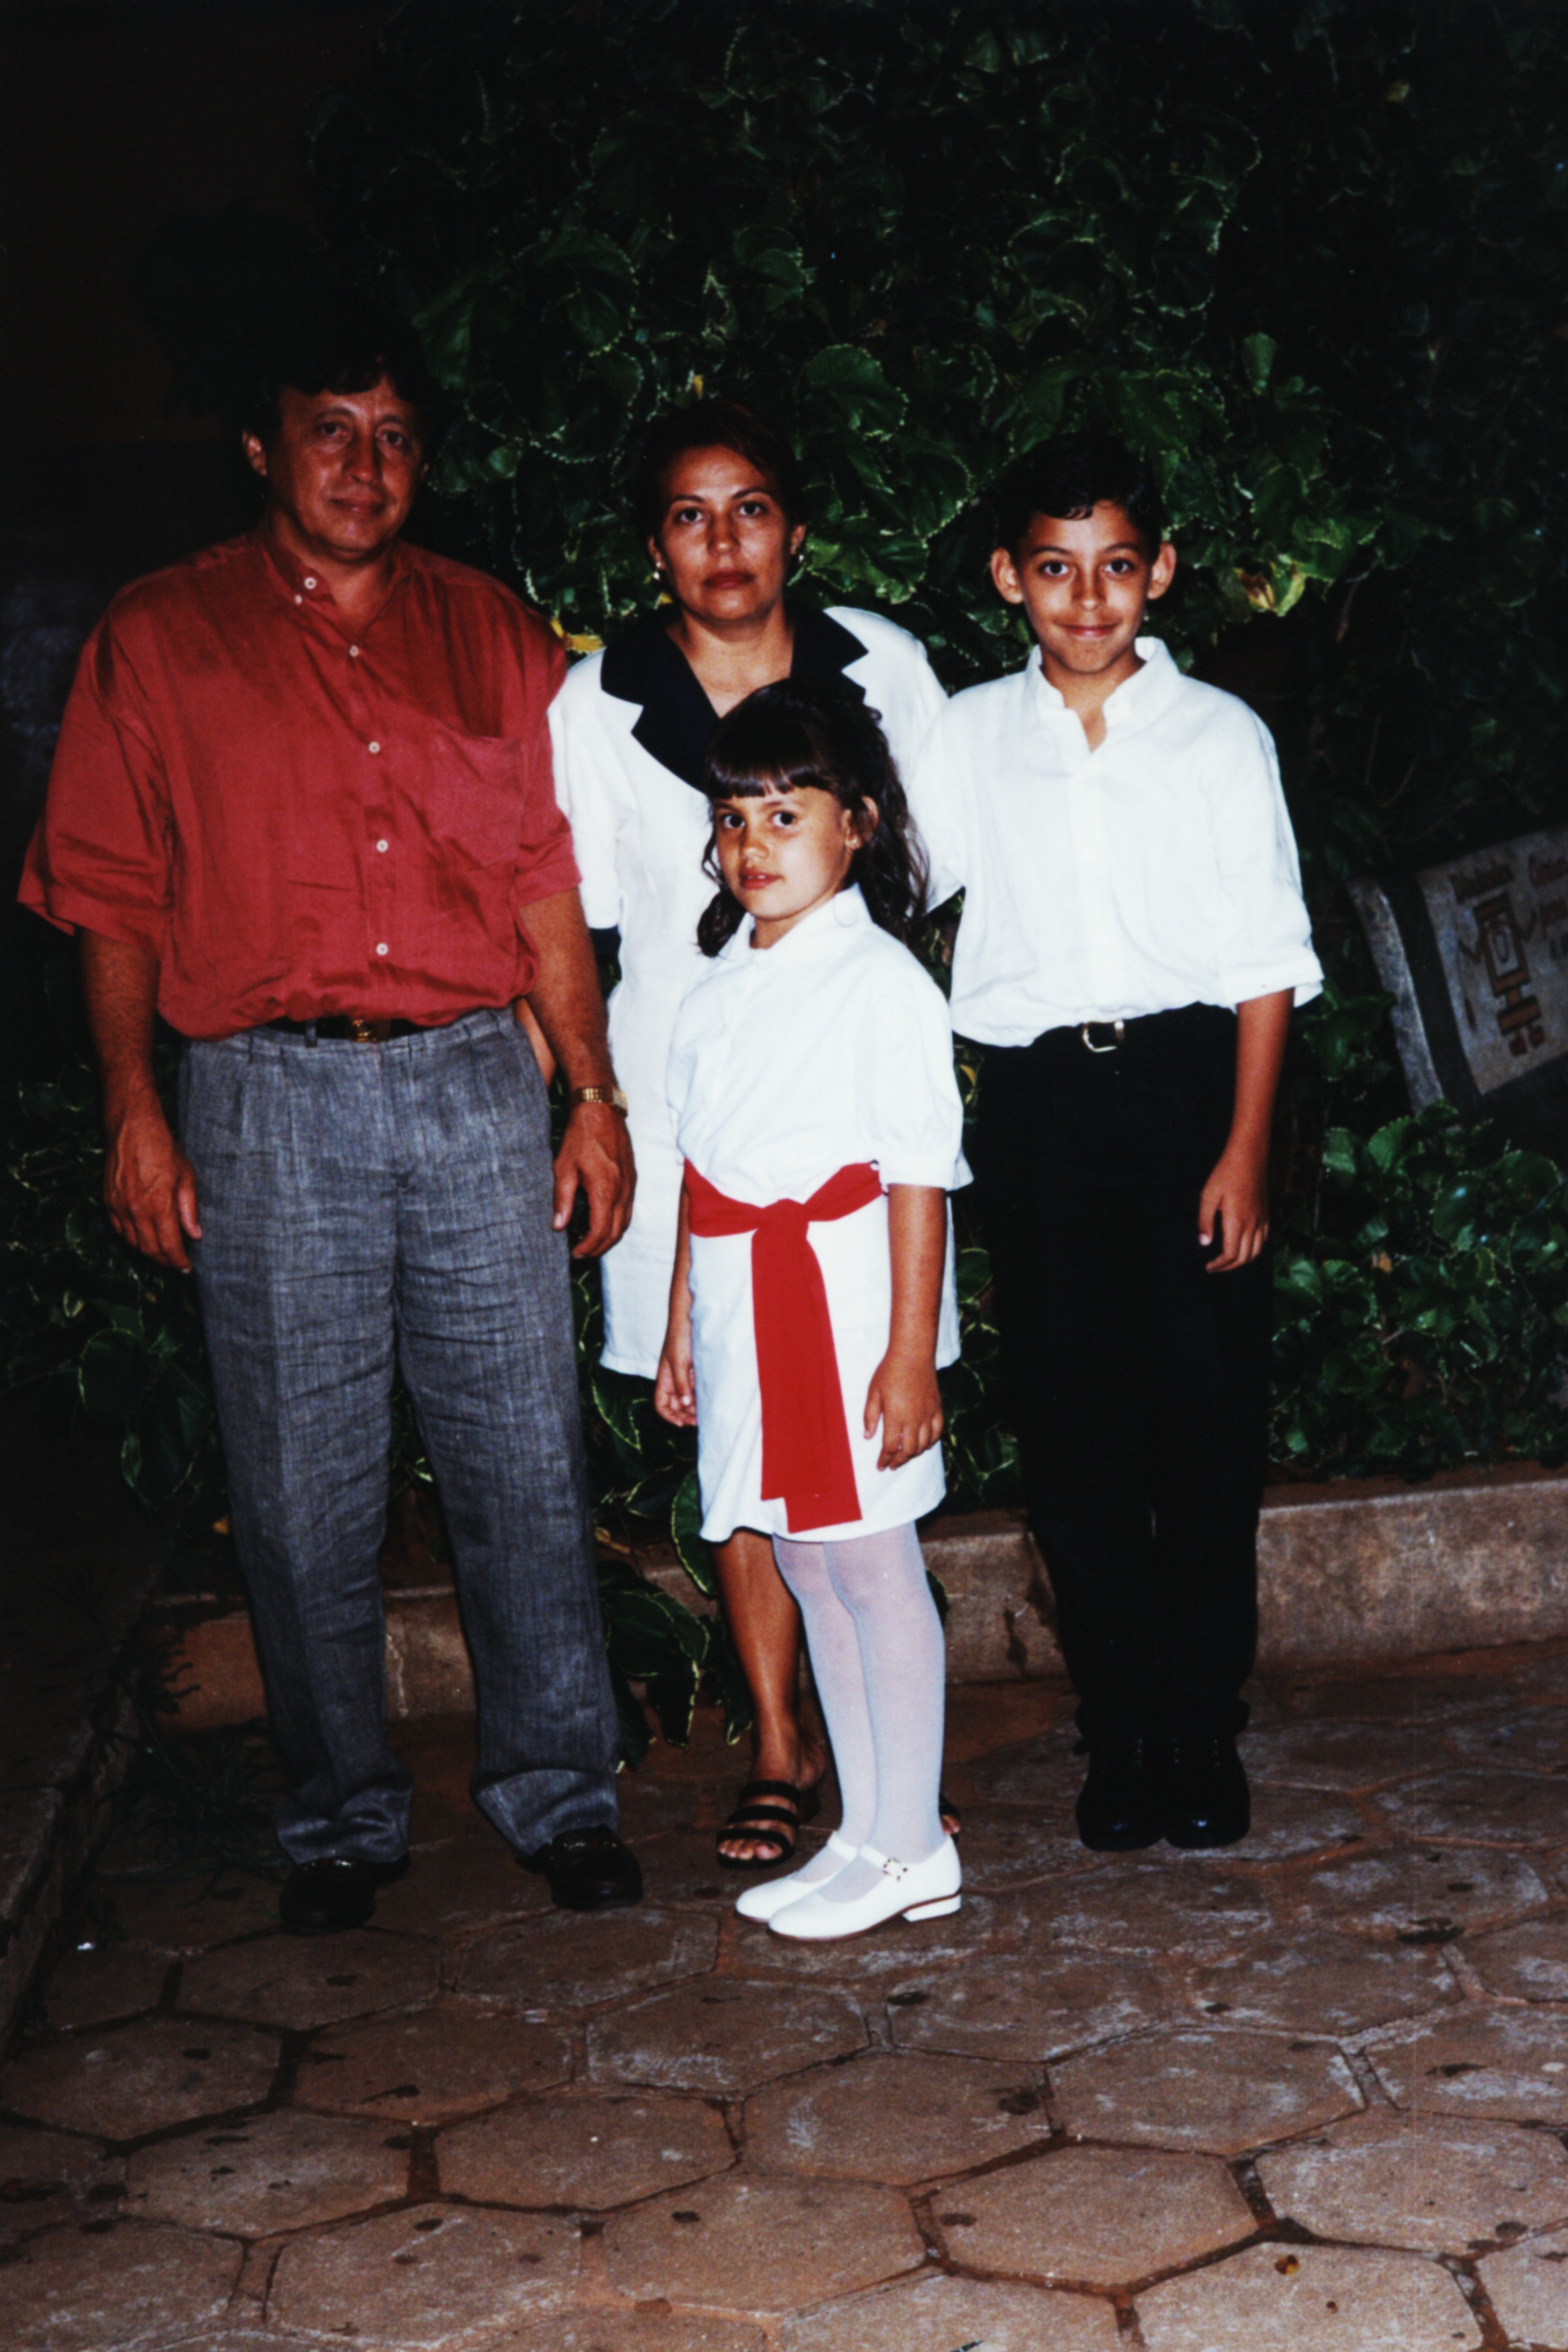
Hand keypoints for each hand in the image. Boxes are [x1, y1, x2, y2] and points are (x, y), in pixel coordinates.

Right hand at [103, 1098, 201, 1269]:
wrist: (132, 1128)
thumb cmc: (163, 1149)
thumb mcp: (186, 1177)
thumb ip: (189, 1209)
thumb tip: (195, 1235)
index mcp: (159, 1205)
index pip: (169, 1246)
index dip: (179, 1261)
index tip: (186, 1267)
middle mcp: (136, 1210)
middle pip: (150, 1249)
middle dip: (165, 1260)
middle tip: (176, 1262)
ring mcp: (119, 1207)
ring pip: (133, 1243)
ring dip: (148, 1252)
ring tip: (162, 1253)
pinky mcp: (107, 1201)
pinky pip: (119, 1230)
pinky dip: (131, 1239)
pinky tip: (142, 1237)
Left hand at [553, 1101, 634, 1257]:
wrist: (601, 1110)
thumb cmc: (581, 1136)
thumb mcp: (564, 1168)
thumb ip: (562, 1199)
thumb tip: (558, 1225)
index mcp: (605, 1190)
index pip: (601, 1231)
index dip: (588, 1247)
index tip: (575, 1253)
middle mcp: (623, 1191)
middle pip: (616, 1232)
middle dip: (600, 1247)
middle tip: (582, 1253)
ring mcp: (630, 1185)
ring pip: (625, 1222)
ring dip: (610, 1237)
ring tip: (592, 1243)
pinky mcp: (632, 1178)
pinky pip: (628, 1209)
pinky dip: (617, 1222)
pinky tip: (604, 1222)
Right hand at [654, 1320, 697, 1426]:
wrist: (689, 1319)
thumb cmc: (679, 1338)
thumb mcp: (680, 1362)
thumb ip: (682, 1384)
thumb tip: (686, 1404)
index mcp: (664, 1379)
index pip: (661, 1405)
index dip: (669, 1417)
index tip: (681, 1424)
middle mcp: (673, 1380)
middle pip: (676, 1405)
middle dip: (686, 1415)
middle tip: (699, 1421)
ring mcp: (685, 1376)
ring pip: (688, 1398)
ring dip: (696, 1407)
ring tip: (707, 1413)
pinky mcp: (695, 1371)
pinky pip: (698, 1388)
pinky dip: (702, 1396)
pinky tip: (711, 1400)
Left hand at [864, 1348, 944, 1471]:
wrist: (912, 1355)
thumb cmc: (889, 1372)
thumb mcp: (873, 1393)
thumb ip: (870, 1416)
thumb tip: (868, 1436)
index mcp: (895, 1417)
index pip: (890, 1447)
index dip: (884, 1459)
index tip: (880, 1466)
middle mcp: (914, 1419)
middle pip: (908, 1450)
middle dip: (899, 1461)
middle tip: (892, 1464)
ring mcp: (928, 1414)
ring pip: (924, 1444)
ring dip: (914, 1454)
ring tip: (905, 1455)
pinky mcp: (937, 1408)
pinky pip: (938, 1432)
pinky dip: (931, 1442)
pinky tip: (925, 1444)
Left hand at [1198, 1144, 1269, 1271]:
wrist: (1248, 1158)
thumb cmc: (1225, 1175)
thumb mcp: (1208, 1197)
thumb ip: (1205, 1222)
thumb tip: (1204, 1244)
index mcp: (1236, 1222)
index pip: (1231, 1255)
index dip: (1219, 1265)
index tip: (1208, 1267)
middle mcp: (1252, 1225)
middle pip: (1244, 1257)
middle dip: (1229, 1267)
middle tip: (1215, 1267)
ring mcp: (1261, 1220)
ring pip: (1257, 1251)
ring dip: (1242, 1260)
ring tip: (1228, 1260)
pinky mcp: (1266, 1214)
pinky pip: (1264, 1239)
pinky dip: (1254, 1249)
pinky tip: (1243, 1246)